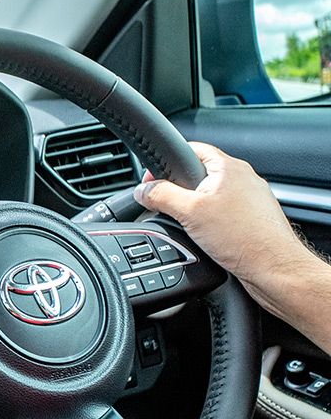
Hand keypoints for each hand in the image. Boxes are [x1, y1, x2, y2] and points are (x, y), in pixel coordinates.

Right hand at [134, 142, 315, 291]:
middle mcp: (242, 178)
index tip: (151, 182)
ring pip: (210, 196)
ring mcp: (250, 199)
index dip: (165, 163)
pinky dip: (210, 223)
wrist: (274, 268)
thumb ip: (161, 196)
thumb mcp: (189, 213)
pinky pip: (222, 213)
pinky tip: (207, 238)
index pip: (190, 149)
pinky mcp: (252, 218)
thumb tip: (143, 190)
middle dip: (178, 191)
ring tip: (190, 227)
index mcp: (228, 167)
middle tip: (168, 209)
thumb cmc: (244, 238)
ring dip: (194, 210)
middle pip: (198, 175)